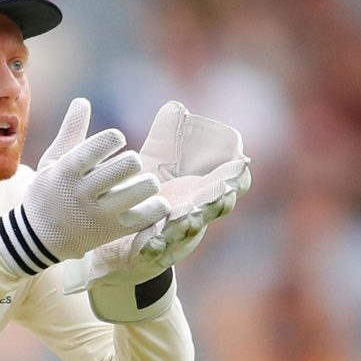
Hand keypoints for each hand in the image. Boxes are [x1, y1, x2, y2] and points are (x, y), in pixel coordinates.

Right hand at [0, 98, 169, 276]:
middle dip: (132, 161)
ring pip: (141, 190)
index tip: (117, 139)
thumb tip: (83, 100)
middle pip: (127, 166)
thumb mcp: (52, 161)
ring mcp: (98, 214)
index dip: (114, 137)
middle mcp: (82, 193)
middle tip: (129, 166)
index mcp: (66, 171)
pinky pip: (146, 216)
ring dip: (148, 182)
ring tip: (142, 183)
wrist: (38, 239)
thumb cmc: (48, 192)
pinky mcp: (111, 232)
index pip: (98, 146)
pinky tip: (152, 201)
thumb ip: (70, 131)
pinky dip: (156, 206)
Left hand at [63, 101, 250, 321]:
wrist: (120, 245)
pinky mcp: (149, 253)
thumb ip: (164, 139)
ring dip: (189, 224)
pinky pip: (154, 251)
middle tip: (223, 192)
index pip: (227, 185)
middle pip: (212, 209)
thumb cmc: (146, 200)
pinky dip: (154, 247)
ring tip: (190, 217)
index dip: (236, 177)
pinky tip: (150, 242)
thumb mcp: (154, 168)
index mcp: (198, 194)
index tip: (241, 164)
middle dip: (219, 201)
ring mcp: (174, 237)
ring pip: (186, 231)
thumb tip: (176, 107)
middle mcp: (192, 216)